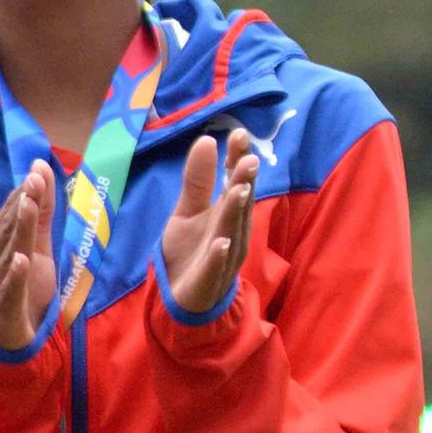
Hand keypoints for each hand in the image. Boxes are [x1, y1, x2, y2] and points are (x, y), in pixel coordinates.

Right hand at [0, 159, 57, 349]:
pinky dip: (15, 275)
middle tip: (34, 177)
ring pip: (10, 252)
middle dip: (22, 202)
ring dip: (18, 228)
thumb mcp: (34, 247)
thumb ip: (38, 212)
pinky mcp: (4, 306)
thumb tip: (39, 171)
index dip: (25, 191)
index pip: (11, 212)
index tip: (37, 167)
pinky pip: (10, 289)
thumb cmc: (19, 285)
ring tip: (28, 205)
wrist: (2, 335)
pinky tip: (21, 260)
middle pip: (9, 227)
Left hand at [161, 128, 257, 313]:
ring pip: (232, 233)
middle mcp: (232, 233)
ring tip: (239, 189)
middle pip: (239, 205)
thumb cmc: (191, 251)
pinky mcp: (208, 281)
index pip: (236, 183)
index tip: (239, 133)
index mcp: (227, 214)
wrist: (182, 299)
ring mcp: (223, 259)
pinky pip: (215, 267)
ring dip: (236, 212)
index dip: (238, 160)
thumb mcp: (188, 211)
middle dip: (244, 182)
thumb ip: (198, 180)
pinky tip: (220, 243)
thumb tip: (206, 139)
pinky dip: (218, 255)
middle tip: (249, 158)